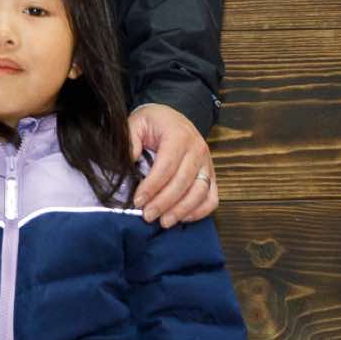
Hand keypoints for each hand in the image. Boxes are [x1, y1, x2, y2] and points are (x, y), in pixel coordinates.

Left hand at [129, 103, 217, 227]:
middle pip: (182, 182)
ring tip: (164, 222)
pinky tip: (183, 218)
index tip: (138, 201)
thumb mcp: (136, 123)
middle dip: (164, 203)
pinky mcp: (211, 174)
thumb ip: (130, 141)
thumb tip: (129, 163)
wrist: (172, 117)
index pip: (166, 167)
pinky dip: (200, 211)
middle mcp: (197, 149)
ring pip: (199, 192)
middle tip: (147, 216)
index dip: (152, 187)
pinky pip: (212, 197)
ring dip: (181, 211)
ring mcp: (207, 163)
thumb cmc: (153, 122)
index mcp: (178, 136)